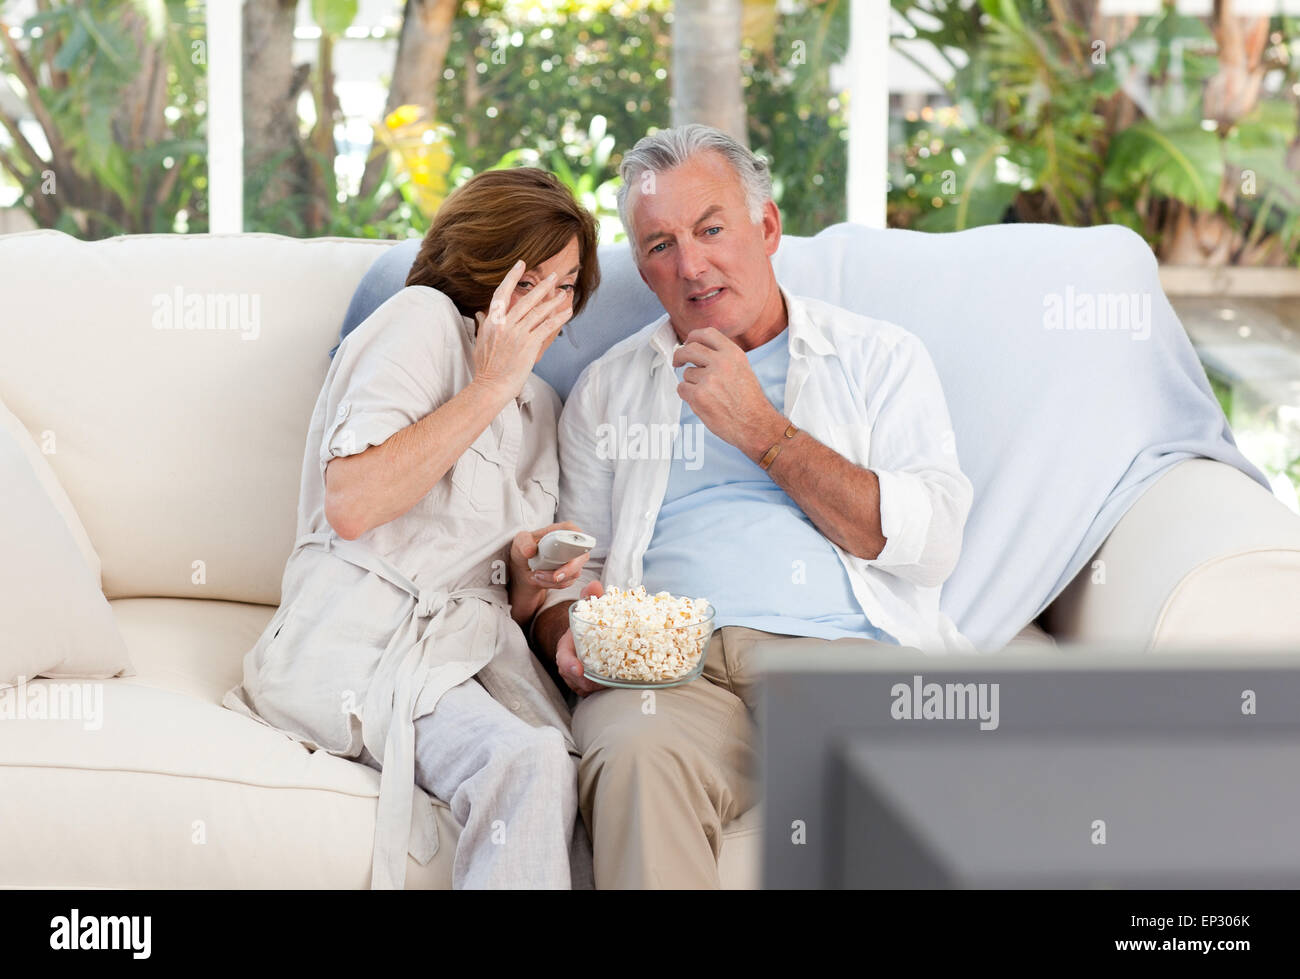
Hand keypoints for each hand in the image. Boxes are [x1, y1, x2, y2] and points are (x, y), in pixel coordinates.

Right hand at [473, 260, 574, 397]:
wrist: (491, 386)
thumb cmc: (485, 367)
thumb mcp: (480, 342)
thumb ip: (482, 324)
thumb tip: (480, 312)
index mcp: (492, 321)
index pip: (501, 293)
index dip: (512, 277)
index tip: (521, 265)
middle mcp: (504, 324)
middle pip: (526, 299)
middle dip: (541, 287)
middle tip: (552, 276)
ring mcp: (517, 333)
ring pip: (538, 311)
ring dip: (553, 301)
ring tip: (563, 293)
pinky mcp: (529, 344)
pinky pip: (547, 327)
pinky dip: (558, 318)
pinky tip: (567, 312)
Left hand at [507, 522, 590, 626]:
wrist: (523, 567)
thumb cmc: (524, 548)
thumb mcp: (520, 541)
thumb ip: (524, 543)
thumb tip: (531, 551)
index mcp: (564, 530)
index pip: (576, 533)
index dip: (575, 543)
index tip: (566, 555)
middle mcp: (573, 544)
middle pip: (582, 556)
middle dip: (568, 570)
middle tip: (554, 577)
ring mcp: (574, 560)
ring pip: (574, 573)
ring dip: (554, 579)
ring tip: (536, 575)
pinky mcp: (572, 573)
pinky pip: (567, 583)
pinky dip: (552, 584)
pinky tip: (540, 579)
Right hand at [556, 580, 604, 696]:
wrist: (582, 637)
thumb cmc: (586, 624)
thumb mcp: (587, 610)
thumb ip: (590, 599)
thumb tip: (594, 584)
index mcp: (566, 646)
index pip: (563, 658)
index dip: (570, 665)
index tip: (580, 669)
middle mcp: (568, 663)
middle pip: (574, 678)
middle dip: (587, 683)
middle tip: (604, 682)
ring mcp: (575, 677)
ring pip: (583, 688)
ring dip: (595, 688)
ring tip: (611, 685)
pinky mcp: (584, 685)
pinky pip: (589, 692)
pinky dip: (599, 691)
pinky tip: (613, 687)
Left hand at [672, 327, 785, 457]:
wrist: (754, 424)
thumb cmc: (749, 401)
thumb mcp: (742, 369)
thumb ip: (723, 357)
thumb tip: (699, 350)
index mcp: (733, 354)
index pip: (707, 333)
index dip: (693, 337)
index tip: (688, 343)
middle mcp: (721, 363)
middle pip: (689, 349)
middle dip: (680, 355)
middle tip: (678, 362)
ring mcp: (709, 379)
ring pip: (686, 374)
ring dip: (691, 383)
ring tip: (709, 395)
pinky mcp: (699, 395)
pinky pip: (682, 389)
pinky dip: (688, 395)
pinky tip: (703, 402)